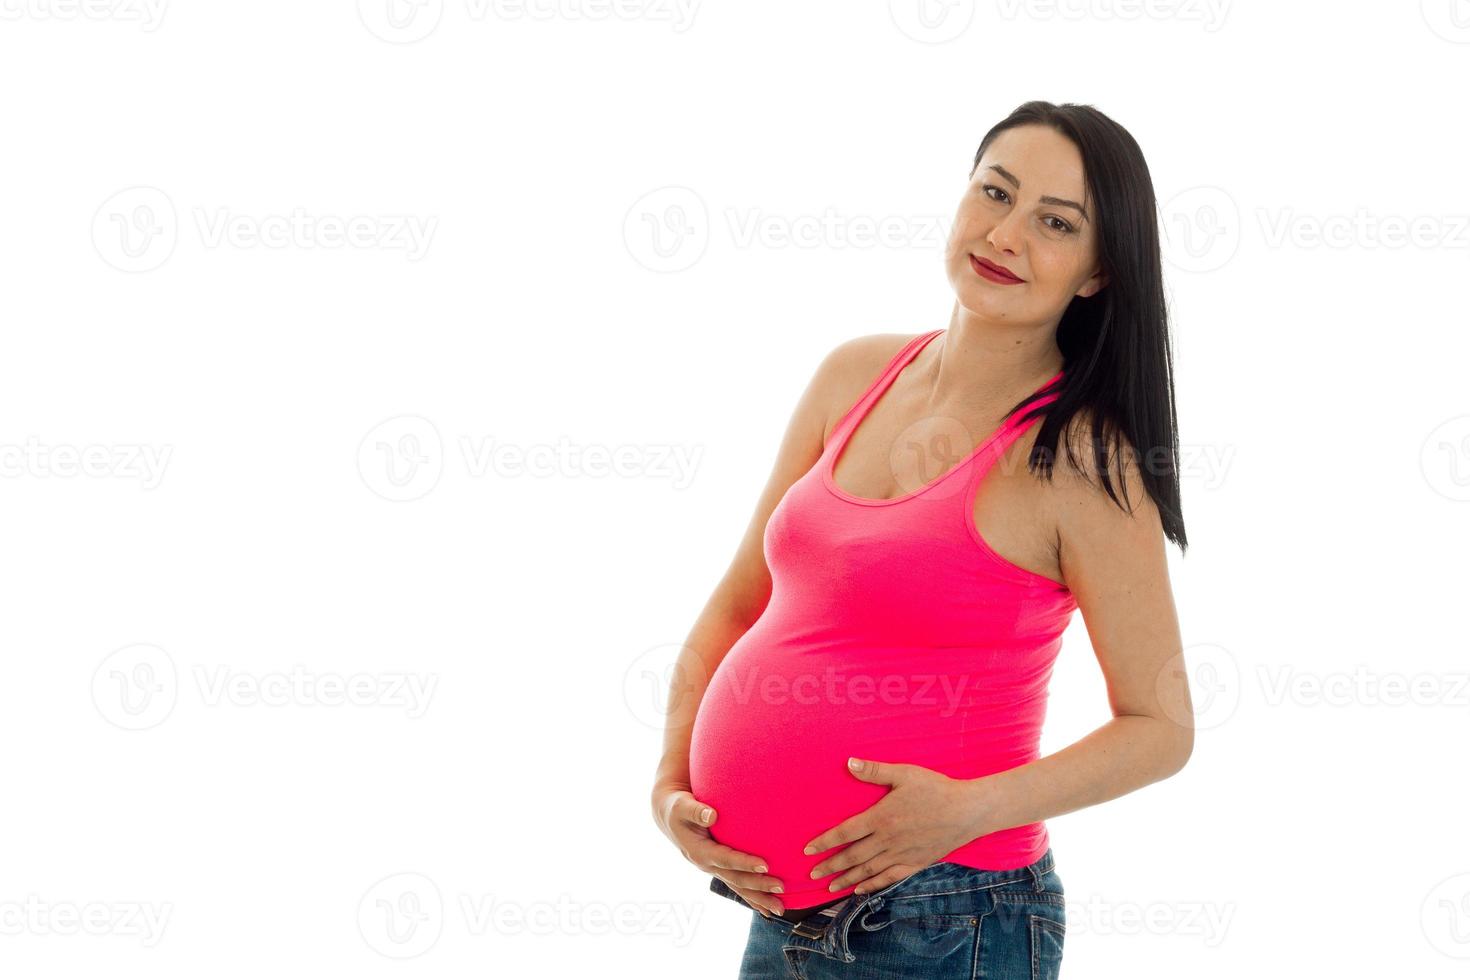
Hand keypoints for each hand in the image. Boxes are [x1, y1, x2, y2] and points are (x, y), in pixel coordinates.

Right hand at [650, 782, 786, 917]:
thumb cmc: (678, 808)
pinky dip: (753, 898)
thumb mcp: (681, 806)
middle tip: (781, 886)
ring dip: (760, 898)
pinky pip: (738, 886)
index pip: (725, 859)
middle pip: (735, 878)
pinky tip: (767, 910)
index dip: (744, 863)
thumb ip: (695, 811)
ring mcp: (714, 869)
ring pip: (739, 887)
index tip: (765, 865)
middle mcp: (707, 865)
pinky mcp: (720, 869)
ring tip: (780, 909)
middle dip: (758, 885)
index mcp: (699, 851)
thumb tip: (712, 816)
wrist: (670, 818)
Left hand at [801, 757, 985, 895]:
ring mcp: (901, 855)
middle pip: (852, 856)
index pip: (845, 833)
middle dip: (830, 866)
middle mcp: (888, 841)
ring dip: (846, 879)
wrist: (968, 811)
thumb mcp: (904, 774)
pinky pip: (889, 877)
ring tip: (829, 886)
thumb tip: (848, 763)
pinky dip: (872, 886)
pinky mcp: (915, 863)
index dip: (825, 842)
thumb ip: (874, 771)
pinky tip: (860, 891)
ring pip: (868, 871)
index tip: (808, 850)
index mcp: (881, 818)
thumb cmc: (936, 789)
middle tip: (811, 874)